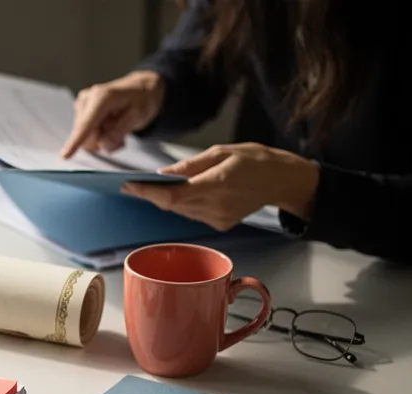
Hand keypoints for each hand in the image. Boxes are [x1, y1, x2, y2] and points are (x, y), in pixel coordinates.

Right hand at [61, 70, 164, 157]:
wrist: (139, 90)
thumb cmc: (140, 100)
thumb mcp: (138, 116)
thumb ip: (119, 131)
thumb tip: (101, 143)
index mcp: (102, 97)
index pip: (86, 124)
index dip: (75, 141)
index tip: (65, 155)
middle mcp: (88, 98)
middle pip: (86, 136)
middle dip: (103, 141)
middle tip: (121, 137)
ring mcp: (82, 105)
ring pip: (86, 138)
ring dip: (103, 140)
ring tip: (118, 130)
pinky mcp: (80, 111)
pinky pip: (86, 135)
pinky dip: (100, 136)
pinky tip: (110, 127)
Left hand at [121, 143, 319, 230]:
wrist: (283, 180)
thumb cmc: (255, 160)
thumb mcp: (222, 151)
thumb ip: (190, 165)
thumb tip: (162, 174)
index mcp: (217, 184)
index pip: (172, 196)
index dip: (147, 193)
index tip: (128, 186)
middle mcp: (217, 206)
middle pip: (172, 206)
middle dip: (151, 195)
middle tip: (133, 184)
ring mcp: (219, 218)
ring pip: (180, 211)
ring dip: (166, 200)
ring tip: (152, 187)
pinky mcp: (221, 224)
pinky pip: (192, 215)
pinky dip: (183, 204)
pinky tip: (181, 194)